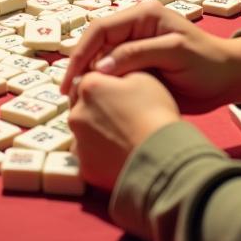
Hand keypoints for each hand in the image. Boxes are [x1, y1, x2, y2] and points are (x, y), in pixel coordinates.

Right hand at [63, 1, 240, 112]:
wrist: (231, 80)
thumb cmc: (208, 63)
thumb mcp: (174, 54)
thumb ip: (137, 55)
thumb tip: (100, 68)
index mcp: (142, 15)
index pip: (100, 29)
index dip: (81, 53)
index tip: (71, 80)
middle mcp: (134, 27)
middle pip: (95, 43)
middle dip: (80, 66)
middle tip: (69, 95)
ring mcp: (135, 46)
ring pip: (100, 59)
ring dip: (88, 77)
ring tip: (77, 100)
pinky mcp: (138, 65)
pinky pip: (112, 72)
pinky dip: (102, 85)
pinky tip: (96, 101)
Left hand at [68, 71, 179, 190]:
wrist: (164, 156)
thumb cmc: (156, 114)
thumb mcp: (144, 78)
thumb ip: (120, 72)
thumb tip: (112, 76)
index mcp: (89, 87)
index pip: (87, 80)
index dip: (102, 86)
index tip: (115, 93)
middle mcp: (77, 113)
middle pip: (82, 107)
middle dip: (95, 110)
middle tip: (120, 117)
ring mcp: (79, 143)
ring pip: (84, 134)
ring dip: (97, 134)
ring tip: (123, 139)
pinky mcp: (87, 168)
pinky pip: (90, 158)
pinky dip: (101, 157)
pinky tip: (120, 156)